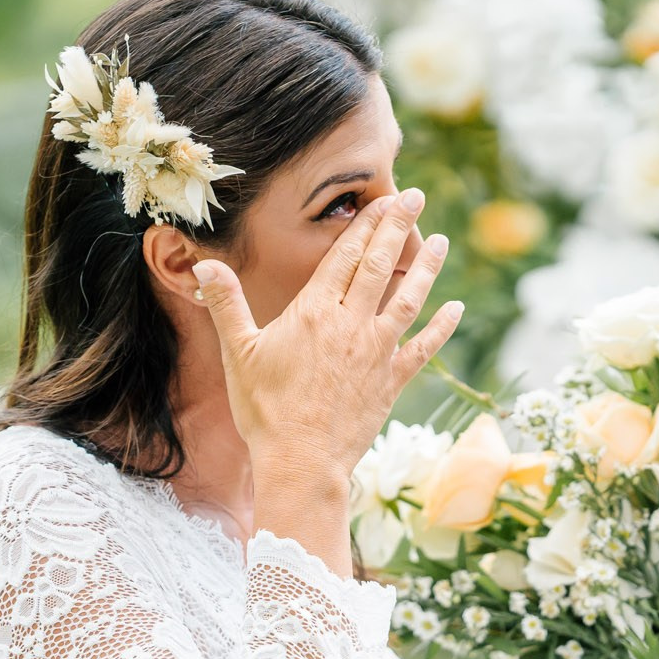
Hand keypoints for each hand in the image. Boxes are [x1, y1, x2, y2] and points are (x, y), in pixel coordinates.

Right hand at [193, 188, 462, 501]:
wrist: (301, 462)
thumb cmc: (264, 409)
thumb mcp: (237, 352)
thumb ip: (225, 303)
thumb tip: (202, 264)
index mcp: (314, 312)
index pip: (344, 256)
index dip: (364, 224)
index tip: (382, 199)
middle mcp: (350, 324)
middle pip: (379, 265)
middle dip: (398, 226)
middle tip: (415, 196)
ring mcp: (376, 352)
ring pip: (408, 298)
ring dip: (426, 267)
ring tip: (441, 240)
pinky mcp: (391, 381)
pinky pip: (423, 348)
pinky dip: (441, 327)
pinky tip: (456, 308)